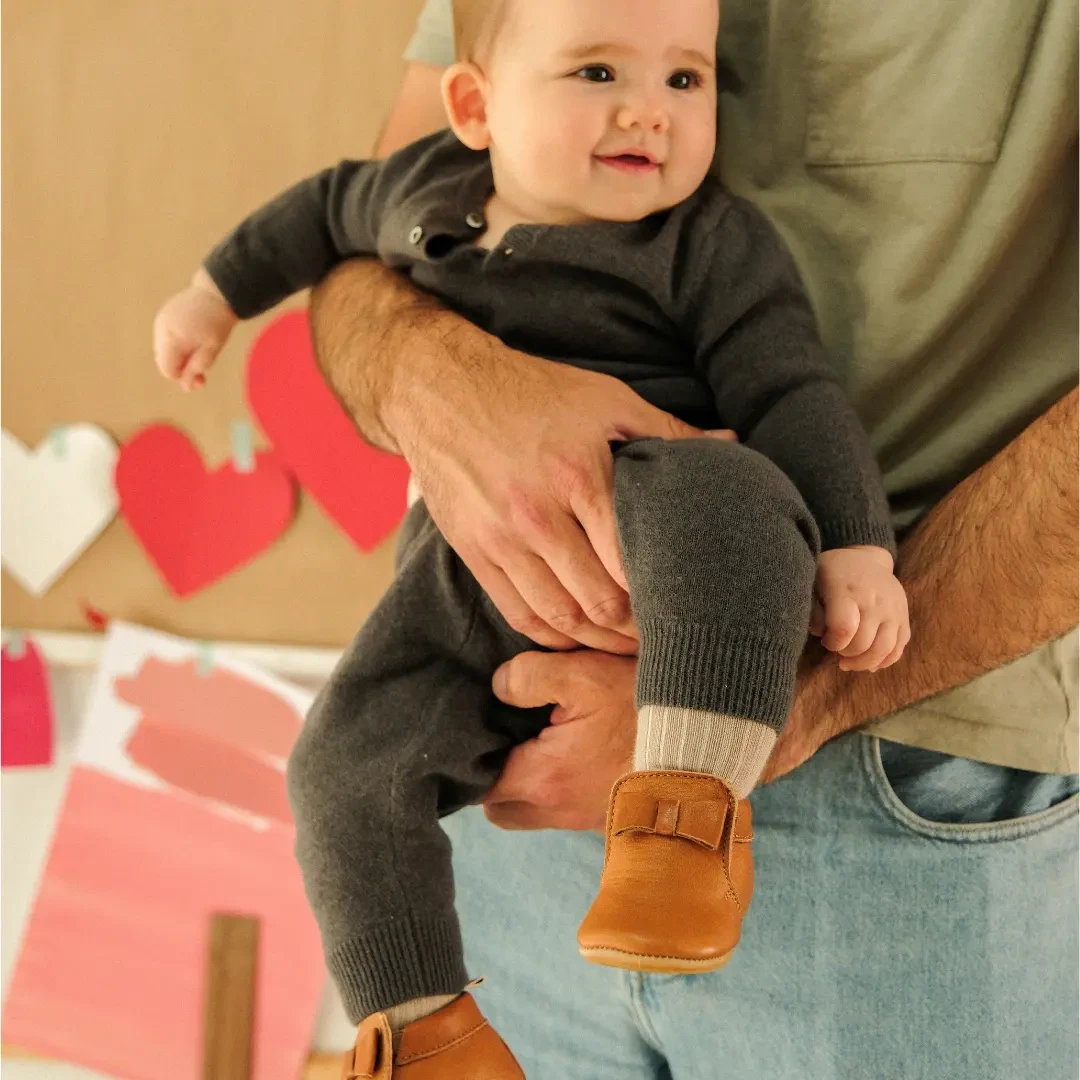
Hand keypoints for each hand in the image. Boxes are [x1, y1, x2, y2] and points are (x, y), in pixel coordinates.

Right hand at [153, 268, 236, 390]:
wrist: (217, 292)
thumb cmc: (217, 322)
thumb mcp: (211, 350)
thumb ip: (196, 368)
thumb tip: (185, 387)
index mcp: (171, 337)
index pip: (167, 369)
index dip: (182, 377)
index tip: (200, 379)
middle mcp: (161, 329)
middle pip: (164, 361)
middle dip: (181, 368)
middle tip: (203, 372)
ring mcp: (161, 321)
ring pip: (164, 350)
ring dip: (179, 357)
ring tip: (200, 351)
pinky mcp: (164, 316)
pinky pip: (166, 338)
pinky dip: (177, 345)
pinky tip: (193, 340)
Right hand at [388, 317, 733, 653]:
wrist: (440, 389)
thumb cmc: (532, 391)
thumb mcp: (605, 399)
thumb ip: (669, 431)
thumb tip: (731, 444)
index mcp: (578, 474)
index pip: (630, 561)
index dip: (662, 595)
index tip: (686, 607)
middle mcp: (536, 515)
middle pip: (599, 603)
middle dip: (636, 629)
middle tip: (665, 637)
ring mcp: (500, 538)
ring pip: (558, 618)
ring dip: (598, 641)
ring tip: (627, 644)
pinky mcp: (473, 551)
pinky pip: (517, 614)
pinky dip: (553, 635)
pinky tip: (578, 634)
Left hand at [483, 649, 636, 830]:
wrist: (711, 740)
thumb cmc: (645, 710)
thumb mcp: (582, 674)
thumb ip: (528, 677)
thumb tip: (499, 687)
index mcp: (545, 779)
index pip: (480, 787)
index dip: (471, 761)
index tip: (478, 733)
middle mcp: (562, 810)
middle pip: (502, 811)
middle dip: (495, 781)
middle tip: (507, 740)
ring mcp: (589, 819)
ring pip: (536, 813)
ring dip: (531, 785)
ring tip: (543, 740)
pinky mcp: (613, 816)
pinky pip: (569, 810)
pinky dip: (563, 788)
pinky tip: (578, 750)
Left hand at [810, 545, 909, 671]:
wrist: (866, 558)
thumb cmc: (833, 573)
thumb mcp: (813, 581)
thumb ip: (812, 610)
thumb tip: (822, 634)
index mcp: (848, 591)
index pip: (844, 629)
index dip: (832, 643)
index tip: (826, 640)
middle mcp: (875, 601)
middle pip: (863, 643)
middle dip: (846, 653)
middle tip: (837, 649)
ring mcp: (894, 610)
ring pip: (884, 650)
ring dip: (864, 663)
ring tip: (849, 662)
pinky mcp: (904, 617)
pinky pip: (899, 647)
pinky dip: (884, 661)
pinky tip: (869, 664)